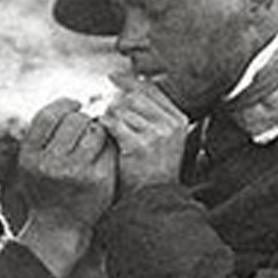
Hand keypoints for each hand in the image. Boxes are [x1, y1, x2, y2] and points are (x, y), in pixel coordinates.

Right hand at [17, 99, 115, 277]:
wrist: (59, 226)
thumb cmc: (46, 187)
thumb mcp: (31, 161)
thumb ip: (42, 134)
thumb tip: (72, 100)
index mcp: (31, 156)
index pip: (49, 115)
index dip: (65, 103)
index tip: (74, 104)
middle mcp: (52, 164)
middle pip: (75, 120)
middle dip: (83, 118)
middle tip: (84, 126)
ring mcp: (77, 172)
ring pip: (95, 130)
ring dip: (97, 130)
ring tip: (91, 141)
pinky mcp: (100, 179)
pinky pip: (108, 147)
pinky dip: (107, 146)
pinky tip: (101, 155)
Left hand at [99, 73, 188, 194]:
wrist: (152, 200)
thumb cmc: (151, 170)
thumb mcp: (162, 140)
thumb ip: (151, 115)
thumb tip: (129, 85)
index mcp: (178, 120)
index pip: (151, 89)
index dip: (130, 80)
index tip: (113, 77)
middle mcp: (170, 125)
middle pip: (135, 96)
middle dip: (114, 97)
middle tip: (98, 100)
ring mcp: (156, 135)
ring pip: (122, 108)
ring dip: (107, 113)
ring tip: (100, 122)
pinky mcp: (138, 145)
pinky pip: (113, 123)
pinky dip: (102, 124)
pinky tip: (99, 130)